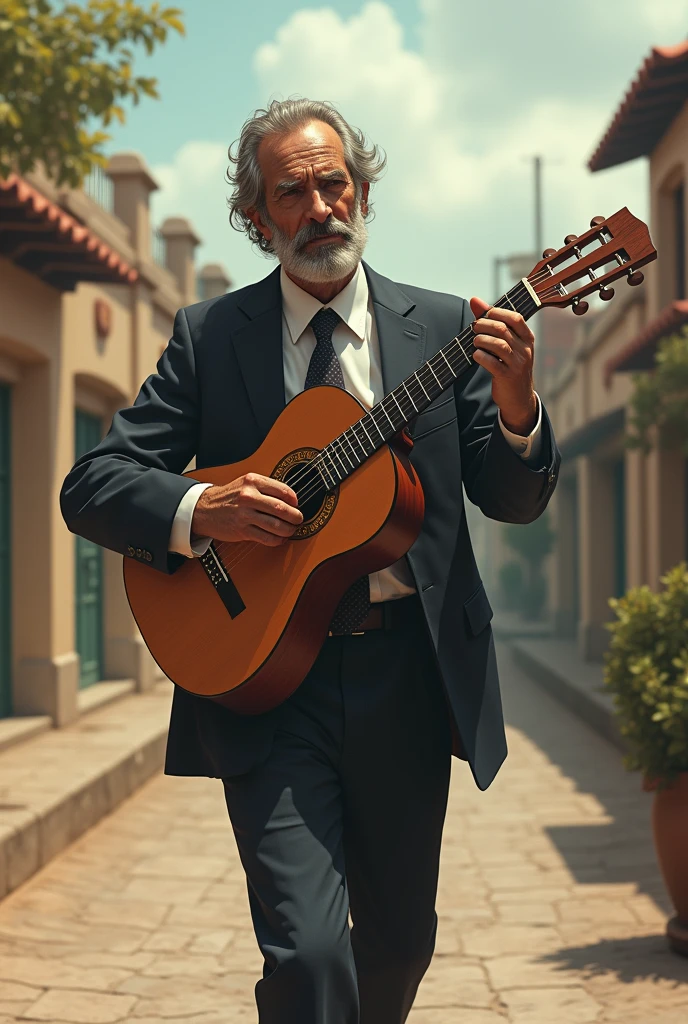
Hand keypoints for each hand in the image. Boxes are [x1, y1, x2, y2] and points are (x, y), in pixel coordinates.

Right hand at [191, 473, 302, 546]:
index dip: (294, 499)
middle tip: (298, 519)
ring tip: (291, 530)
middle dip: (295, 516)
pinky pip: (266, 537)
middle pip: (281, 509)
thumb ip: (265, 488)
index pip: (282, 490)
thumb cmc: (228, 497)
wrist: (204, 509)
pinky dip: (277, 540)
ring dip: (288, 529)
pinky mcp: (242, 530)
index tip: (297, 504)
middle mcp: (248, 496)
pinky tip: (280, 538)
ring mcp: (245, 514)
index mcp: (252, 481)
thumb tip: (290, 499)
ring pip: (276, 525)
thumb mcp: (245, 483)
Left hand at [469, 296, 537, 435]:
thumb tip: (474, 300)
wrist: (519, 399)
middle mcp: (525, 350)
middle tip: (474, 328)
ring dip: (482, 340)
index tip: (485, 314)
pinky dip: (481, 357)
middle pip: (503, 330)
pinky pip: (493, 363)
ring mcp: (517, 364)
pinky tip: (476, 355)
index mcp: (527, 339)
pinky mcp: (507, 377)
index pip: (516, 318)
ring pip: (498, 345)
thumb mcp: (508, 345)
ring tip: (475, 341)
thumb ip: (492, 322)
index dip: (498, 312)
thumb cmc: (509, 366)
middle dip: (484, 325)